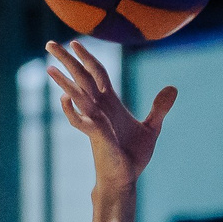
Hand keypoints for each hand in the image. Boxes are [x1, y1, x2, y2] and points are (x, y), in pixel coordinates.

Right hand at [43, 42, 175, 194]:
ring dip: (64, 82)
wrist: (125, 179)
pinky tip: (63, 99)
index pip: (96, 72)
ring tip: (49, 68)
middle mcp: (99, 108)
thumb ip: (159, 108)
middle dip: (66, 60)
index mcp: (110, 103)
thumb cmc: (132, 157)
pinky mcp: (97, 136)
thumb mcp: (151, 129)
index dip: (87, 56)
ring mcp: (96, 121)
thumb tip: (173, 88)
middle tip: (49, 43)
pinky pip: (81, 121)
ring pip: (77, 96)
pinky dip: (72, 110)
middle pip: (81, 77)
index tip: (75, 42)